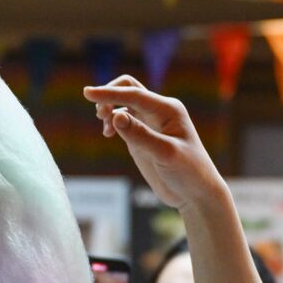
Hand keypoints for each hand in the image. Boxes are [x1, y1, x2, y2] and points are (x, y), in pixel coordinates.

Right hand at [84, 76, 227, 212]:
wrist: (196, 193)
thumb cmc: (188, 172)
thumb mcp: (165, 154)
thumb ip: (141, 135)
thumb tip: (116, 116)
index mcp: (168, 109)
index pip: (134, 94)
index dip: (110, 93)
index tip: (86, 93)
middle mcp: (159, 111)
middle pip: (128, 88)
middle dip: (110, 96)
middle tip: (100, 116)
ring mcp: (150, 123)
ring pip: (123, 103)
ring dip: (109, 108)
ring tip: (105, 129)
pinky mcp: (142, 136)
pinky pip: (123, 119)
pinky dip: (111, 121)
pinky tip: (108, 134)